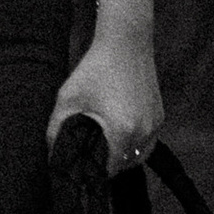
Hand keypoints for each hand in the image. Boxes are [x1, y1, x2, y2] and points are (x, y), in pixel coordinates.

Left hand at [48, 34, 163, 173]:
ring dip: (123, 156)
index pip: (109, 169)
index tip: (82, 166)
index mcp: (122, 131)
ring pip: (139, 156)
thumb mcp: (68, 98)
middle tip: (90, 155)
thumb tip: (52, 153)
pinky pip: (148, 142)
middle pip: (125, 165)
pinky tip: (120, 134)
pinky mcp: (160, 116)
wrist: (125, 43)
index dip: (93, 170)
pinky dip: (135, 143)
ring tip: (105, 146)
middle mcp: (144, 132)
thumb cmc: (94, 69)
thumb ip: (56, 129)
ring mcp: (155, 124)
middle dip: (107, 164)